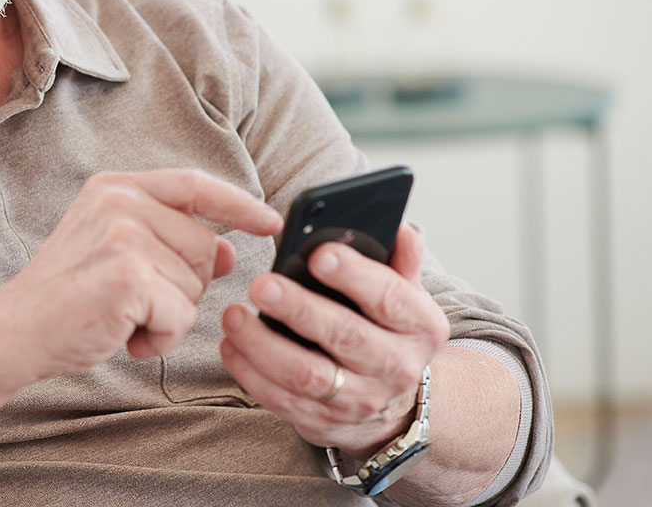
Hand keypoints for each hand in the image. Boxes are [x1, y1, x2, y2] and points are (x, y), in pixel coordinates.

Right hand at [0, 169, 283, 382]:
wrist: (13, 333)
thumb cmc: (64, 299)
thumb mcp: (116, 253)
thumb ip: (169, 242)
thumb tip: (229, 249)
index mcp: (115, 187)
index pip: (194, 185)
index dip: (238, 203)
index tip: (270, 220)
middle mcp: (120, 202)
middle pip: (205, 245)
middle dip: (185, 287)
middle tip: (136, 303)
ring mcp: (124, 236)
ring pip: (196, 285)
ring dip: (168, 316)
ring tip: (122, 318)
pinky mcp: (129, 276)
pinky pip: (182, 315)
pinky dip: (160, 339)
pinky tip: (123, 335)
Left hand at [219, 225, 449, 457]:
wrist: (393, 407)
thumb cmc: (387, 333)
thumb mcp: (406, 297)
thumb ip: (401, 260)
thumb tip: (398, 228)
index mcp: (420, 327)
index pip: (389, 298)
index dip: (355, 275)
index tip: (318, 254)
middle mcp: (395, 367)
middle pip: (344, 336)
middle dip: (299, 309)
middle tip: (261, 284)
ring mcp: (359, 400)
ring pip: (306, 375)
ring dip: (263, 344)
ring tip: (234, 314)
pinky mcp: (323, 423)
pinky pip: (282, 400)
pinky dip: (250, 373)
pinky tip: (231, 345)